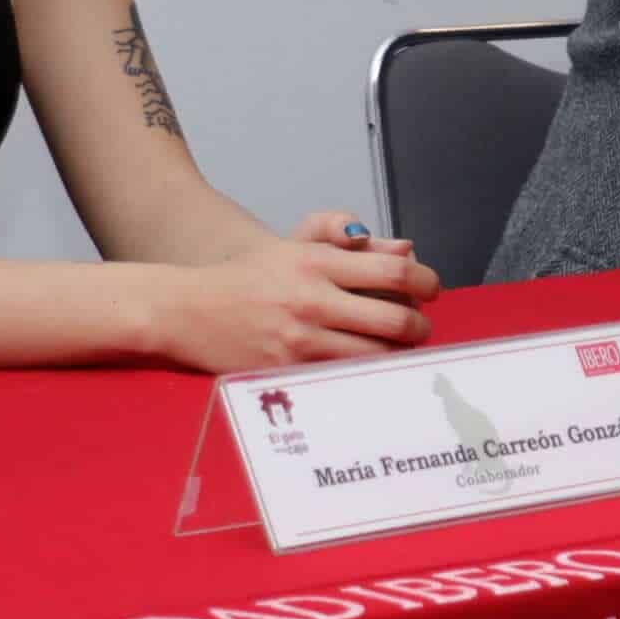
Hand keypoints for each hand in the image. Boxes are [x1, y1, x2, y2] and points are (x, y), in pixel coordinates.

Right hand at [153, 221, 438, 372]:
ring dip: (399, 356)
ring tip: (399, 350)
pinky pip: (344, 379)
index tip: (431, 290)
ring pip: (376, 356)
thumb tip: (406, 250)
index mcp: (318, 262)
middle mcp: (312, 300)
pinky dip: (366, 375)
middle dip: (420, 327)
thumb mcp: (297, 244)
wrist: (189, 310)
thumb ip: (350, 240)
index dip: (426, 283)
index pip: (394, 273)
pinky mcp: (286, 372)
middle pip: (395, 320)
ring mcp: (299, 340)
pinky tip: (370, 370)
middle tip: (421, 328)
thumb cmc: (251, 276)